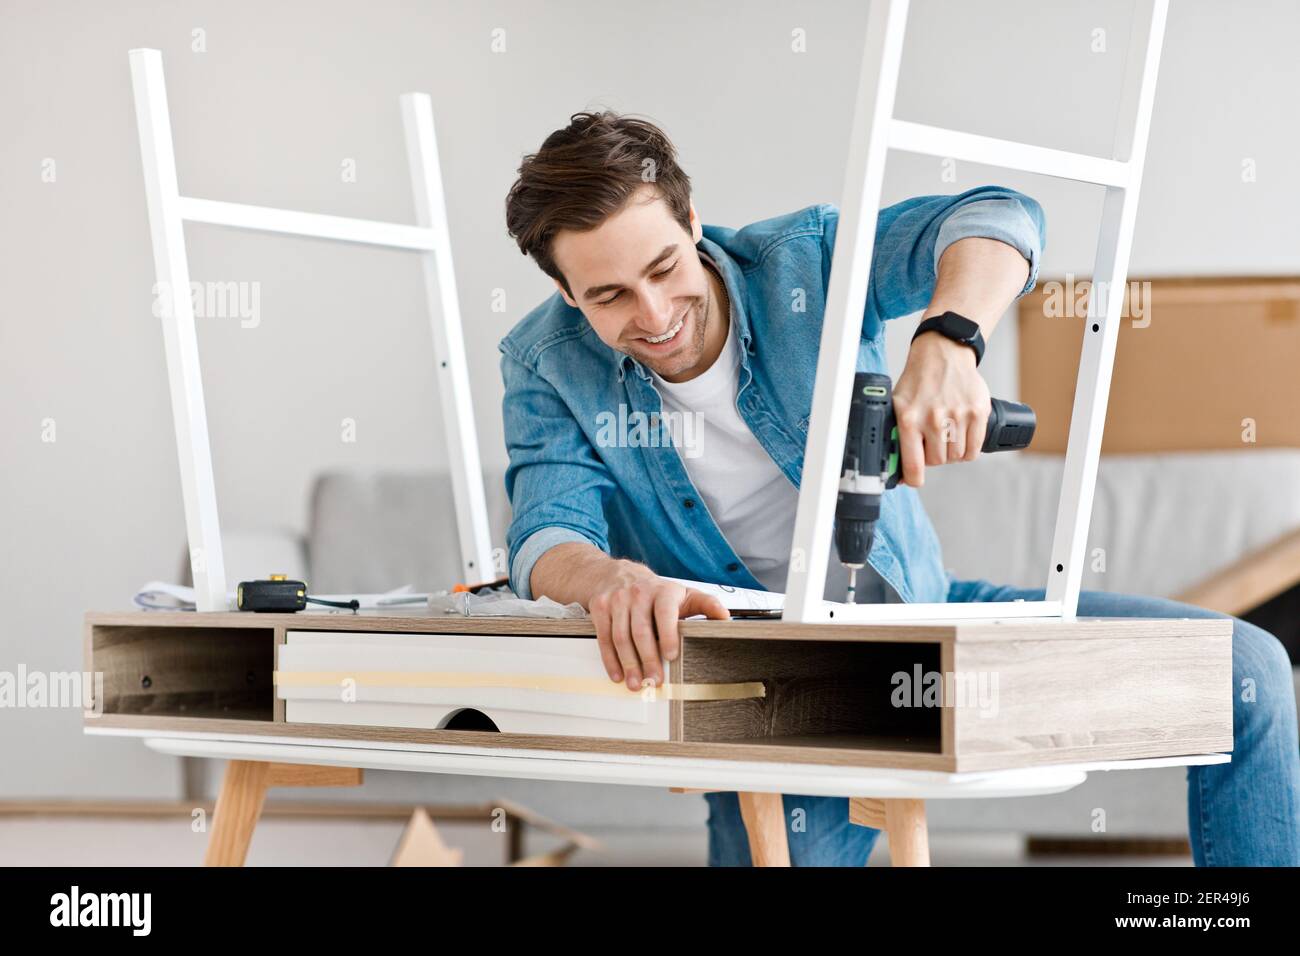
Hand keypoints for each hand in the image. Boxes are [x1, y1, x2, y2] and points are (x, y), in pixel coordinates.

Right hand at [587, 564, 730, 690]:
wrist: (617, 573)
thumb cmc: (655, 591)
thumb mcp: (682, 594)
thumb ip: (705, 605)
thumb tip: (726, 619)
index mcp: (663, 591)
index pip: (665, 612)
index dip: (668, 634)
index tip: (671, 656)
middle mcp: (638, 593)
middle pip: (641, 631)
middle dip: (648, 659)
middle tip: (654, 680)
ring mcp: (617, 600)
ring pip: (621, 636)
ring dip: (628, 664)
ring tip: (636, 684)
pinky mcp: (601, 608)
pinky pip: (604, 637)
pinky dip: (610, 659)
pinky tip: (618, 674)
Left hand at [891, 329, 991, 487]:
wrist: (943, 353)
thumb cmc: (919, 381)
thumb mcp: (898, 405)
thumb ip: (897, 435)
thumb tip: (898, 471)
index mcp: (908, 420)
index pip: (913, 465)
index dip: (914, 479)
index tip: (915, 480)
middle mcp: (933, 419)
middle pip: (938, 462)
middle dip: (935, 457)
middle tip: (933, 443)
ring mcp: (957, 416)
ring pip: (957, 457)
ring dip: (952, 453)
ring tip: (947, 436)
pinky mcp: (977, 412)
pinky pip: (974, 449)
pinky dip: (968, 450)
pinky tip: (962, 438)